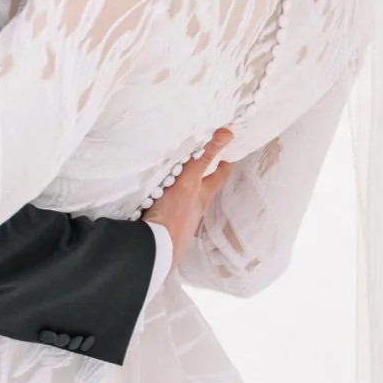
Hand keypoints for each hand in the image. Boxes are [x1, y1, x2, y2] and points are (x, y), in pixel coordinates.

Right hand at [143, 128, 234, 265]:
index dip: (224, 164)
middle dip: (203, 177)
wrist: (156, 249)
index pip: (218, 176)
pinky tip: (154, 200)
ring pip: (185, 199)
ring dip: (182, 190)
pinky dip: (163, 202)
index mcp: (201, 195)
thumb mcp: (189, 182)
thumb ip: (203, 158)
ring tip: (173, 177)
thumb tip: (226, 134)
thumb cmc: (174, 215)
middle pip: (202, 188)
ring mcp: (179, 218)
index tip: (227, 154)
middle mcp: (193, 207)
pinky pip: (165, 209)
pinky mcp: (163, 224)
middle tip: (202, 163)